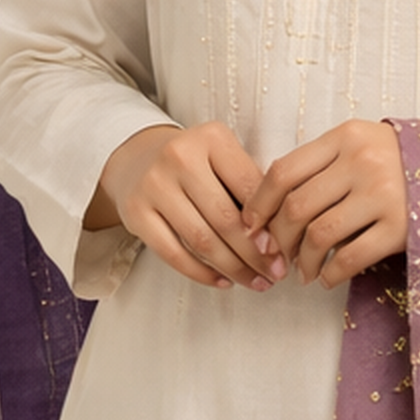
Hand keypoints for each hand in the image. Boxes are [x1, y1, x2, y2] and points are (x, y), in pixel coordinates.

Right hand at [87, 122, 273, 289]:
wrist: (139, 159)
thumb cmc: (196, 165)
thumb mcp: (225, 159)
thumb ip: (250, 189)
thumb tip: (277, 243)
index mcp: (211, 138)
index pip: (250, 188)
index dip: (270, 225)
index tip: (284, 251)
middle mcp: (178, 156)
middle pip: (226, 219)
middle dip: (255, 254)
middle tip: (274, 274)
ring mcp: (153, 184)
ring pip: (202, 240)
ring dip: (233, 268)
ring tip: (254, 281)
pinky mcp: (135, 212)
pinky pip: (173, 254)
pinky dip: (201, 273)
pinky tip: (222, 280)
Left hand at [244, 119, 408, 287]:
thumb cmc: (399, 162)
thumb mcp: (360, 146)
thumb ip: (321, 165)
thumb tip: (268, 208)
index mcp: (346, 137)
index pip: (283, 171)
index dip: (259, 203)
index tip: (250, 226)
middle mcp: (363, 162)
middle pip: (297, 206)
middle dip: (277, 238)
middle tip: (274, 255)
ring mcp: (384, 194)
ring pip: (319, 234)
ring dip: (302, 260)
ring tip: (300, 271)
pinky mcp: (402, 227)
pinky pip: (350, 257)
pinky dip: (330, 273)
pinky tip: (325, 278)